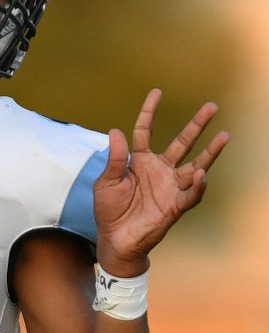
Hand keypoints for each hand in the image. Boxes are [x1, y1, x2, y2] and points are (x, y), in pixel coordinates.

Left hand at [93, 89, 229, 275]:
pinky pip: (191, 194)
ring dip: (210, 153)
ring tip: (224, 136)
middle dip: (197, 126)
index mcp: (140, 161)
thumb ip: (115, 158)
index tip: (157, 92)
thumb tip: (116, 130)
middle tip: (212, 106)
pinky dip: (198, 185)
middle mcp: (159, 170)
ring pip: (195, 165)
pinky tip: (201, 173)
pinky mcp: (174, 205)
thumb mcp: (107, 181)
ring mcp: (169, 186)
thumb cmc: (109, 210)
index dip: (150, 112)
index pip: (146, 131)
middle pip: (181, 143)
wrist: (114, 239)